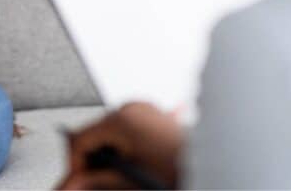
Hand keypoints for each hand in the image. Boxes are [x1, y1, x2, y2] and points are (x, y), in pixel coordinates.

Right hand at [56, 102, 184, 189]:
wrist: (215, 163)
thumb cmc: (179, 168)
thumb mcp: (131, 178)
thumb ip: (98, 180)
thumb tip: (75, 184)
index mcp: (120, 120)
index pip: (81, 139)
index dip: (75, 164)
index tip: (78, 181)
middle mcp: (129, 108)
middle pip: (94, 135)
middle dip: (92, 160)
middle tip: (95, 182)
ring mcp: (142, 109)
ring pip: (109, 132)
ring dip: (108, 154)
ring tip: (119, 174)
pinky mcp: (152, 114)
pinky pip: (127, 128)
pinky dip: (124, 146)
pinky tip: (128, 160)